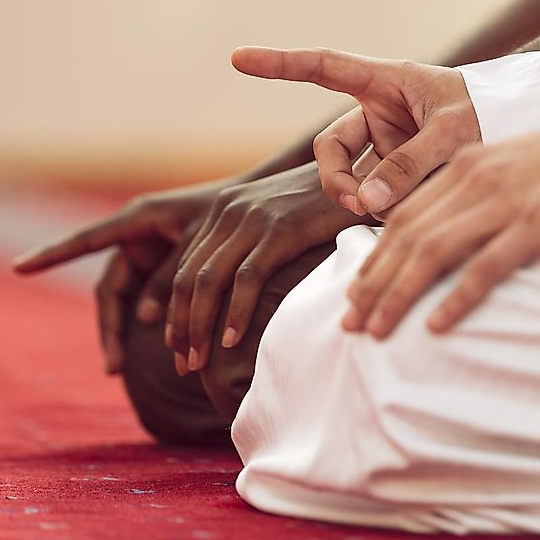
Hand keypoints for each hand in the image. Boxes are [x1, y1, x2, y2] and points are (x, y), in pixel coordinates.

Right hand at [11, 180, 228, 372]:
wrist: (255, 213)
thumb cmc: (228, 218)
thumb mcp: (201, 246)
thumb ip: (174, 278)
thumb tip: (144, 318)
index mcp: (138, 220)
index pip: (86, 240)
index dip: (52, 254)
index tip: (19, 267)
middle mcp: (135, 237)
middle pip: (109, 288)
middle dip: (108, 326)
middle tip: (112, 366)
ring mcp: (145, 255)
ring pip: (123, 300)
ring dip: (121, 332)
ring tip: (116, 369)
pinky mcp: (158, 270)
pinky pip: (142, 301)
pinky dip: (143, 326)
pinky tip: (144, 354)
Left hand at [165, 162, 363, 374]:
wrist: (362, 174)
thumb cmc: (324, 207)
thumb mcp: (277, 222)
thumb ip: (252, 246)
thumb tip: (235, 293)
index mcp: (224, 209)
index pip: (186, 266)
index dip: (176, 311)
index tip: (177, 347)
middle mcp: (230, 210)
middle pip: (189, 277)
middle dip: (181, 325)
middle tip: (183, 364)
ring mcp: (254, 217)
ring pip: (209, 280)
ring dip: (199, 326)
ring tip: (198, 363)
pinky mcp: (281, 228)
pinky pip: (247, 278)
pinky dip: (236, 313)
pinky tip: (231, 342)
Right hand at [232, 47, 480, 215]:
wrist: (526, 129)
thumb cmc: (493, 114)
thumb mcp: (456, 134)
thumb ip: (411, 165)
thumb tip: (366, 204)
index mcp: (385, 81)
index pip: (322, 67)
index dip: (279, 64)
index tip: (236, 58)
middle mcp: (379, 113)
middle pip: (330, 149)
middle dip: (336, 180)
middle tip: (358, 205)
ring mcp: (387, 146)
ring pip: (352, 181)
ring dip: (369, 201)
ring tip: (405, 213)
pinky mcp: (400, 175)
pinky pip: (378, 199)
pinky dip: (390, 212)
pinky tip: (417, 218)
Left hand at [343, 118, 539, 337]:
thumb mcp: (514, 165)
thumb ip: (476, 191)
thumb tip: (446, 232)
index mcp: (466, 165)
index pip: (403, 214)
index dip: (374, 256)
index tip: (356, 292)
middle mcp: (476, 181)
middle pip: (406, 236)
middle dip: (373, 283)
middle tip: (350, 323)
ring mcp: (505, 202)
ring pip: (433, 252)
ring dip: (399, 295)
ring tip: (377, 331)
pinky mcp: (537, 224)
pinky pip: (486, 267)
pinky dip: (457, 299)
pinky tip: (437, 326)